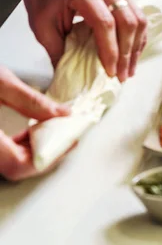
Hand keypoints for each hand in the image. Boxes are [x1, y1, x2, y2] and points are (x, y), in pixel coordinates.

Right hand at [0, 66, 69, 180]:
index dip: (48, 155)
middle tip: (66, 136)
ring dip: (33, 149)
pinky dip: (19, 145)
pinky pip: (2, 153)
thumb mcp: (0, 81)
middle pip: (15, 167)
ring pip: (8, 162)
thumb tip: (62, 114)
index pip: (19, 164)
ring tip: (53, 129)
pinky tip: (31, 130)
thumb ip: (31, 101)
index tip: (68, 141)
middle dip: (45, 152)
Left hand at [22, 0, 147, 82]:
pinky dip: (137, 37)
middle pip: (127, 20)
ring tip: (129, 69)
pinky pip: (138, 16)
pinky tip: (132, 55)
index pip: (105, 23)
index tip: (110, 72)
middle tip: (122, 76)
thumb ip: (59, 53)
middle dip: (127, 53)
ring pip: (138, 18)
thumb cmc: (43, 1)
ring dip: (136, 47)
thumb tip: (76, 81)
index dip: (111, 50)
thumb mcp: (42, 29)